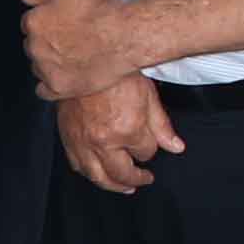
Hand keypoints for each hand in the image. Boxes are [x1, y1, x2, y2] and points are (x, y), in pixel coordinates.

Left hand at [18, 0, 163, 104]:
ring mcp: (46, 68)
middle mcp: (35, 46)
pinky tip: (66, 79)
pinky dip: (50, 87)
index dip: (47, 25)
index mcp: (35, 22)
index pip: (30, 25)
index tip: (61, 27)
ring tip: (74, 58)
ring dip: (50, 64)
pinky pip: (43, 91)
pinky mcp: (59, 87)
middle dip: (47, 44)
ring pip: (38, 67)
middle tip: (71, 42)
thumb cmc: (102, 11)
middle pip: (33, 46)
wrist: (125, 35)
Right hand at [57, 73, 176, 193]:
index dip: (150, 149)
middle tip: (144, 179)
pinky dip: (88, 172)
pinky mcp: (67, 137)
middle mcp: (103, 141)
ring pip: (97, 176)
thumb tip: (176, 147)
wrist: (83, 56)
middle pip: (122, 173)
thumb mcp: (147, 94)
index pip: (146, 152)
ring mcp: (82, 141)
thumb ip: (162, 126)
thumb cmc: (116, 72)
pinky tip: (95, 172)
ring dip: (112, 185)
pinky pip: (77, 165)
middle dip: (136, 178)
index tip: (151, 142)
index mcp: (127, 129)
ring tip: (123, 187)